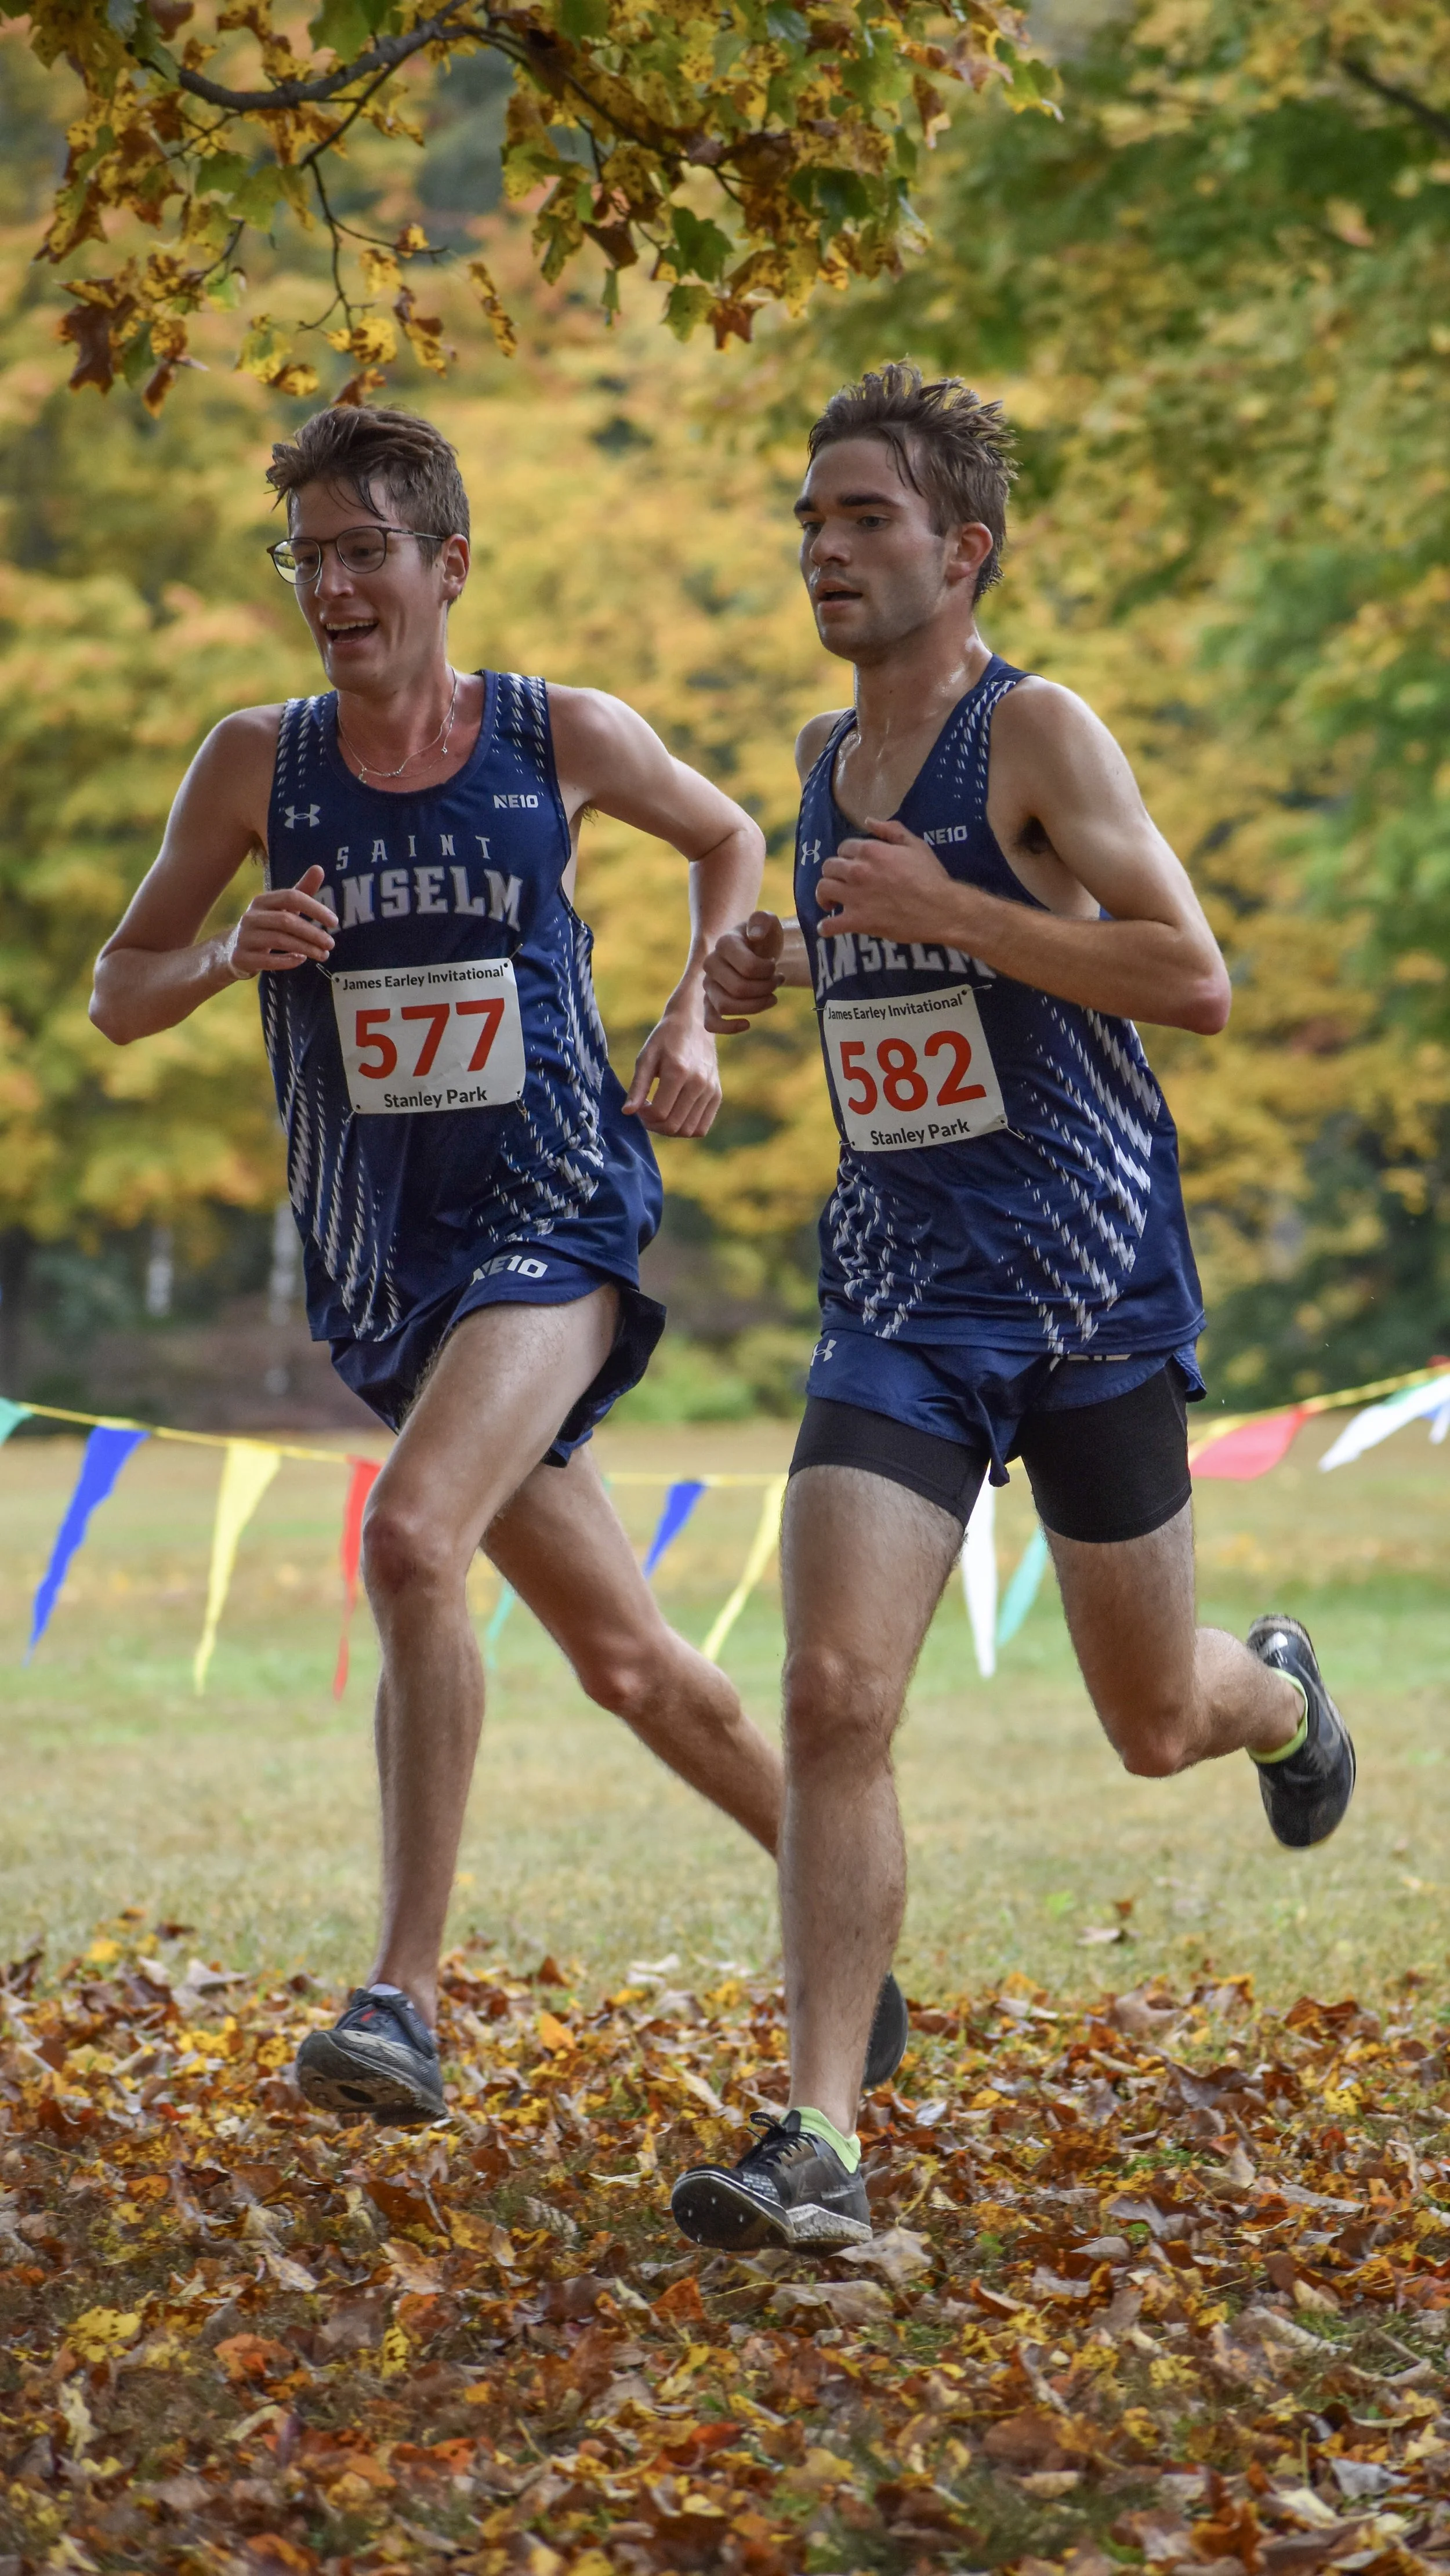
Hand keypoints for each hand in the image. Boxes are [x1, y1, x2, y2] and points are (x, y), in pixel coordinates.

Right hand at [225, 865, 336, 977]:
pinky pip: (267, 960)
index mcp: (263, 900)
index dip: (314, 908)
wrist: (233, 949)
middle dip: (313, 933)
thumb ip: (301, 891)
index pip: (291, 897)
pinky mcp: (242, 957)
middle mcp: (251, 916)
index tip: (334, 922)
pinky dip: (287, 961)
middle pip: (286, 921)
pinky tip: (301, 960)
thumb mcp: (282, 908)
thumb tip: (319, 868)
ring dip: (305, 948)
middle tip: (331, 943)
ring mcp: (245, 937)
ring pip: (279, 940)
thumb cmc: (266, 925)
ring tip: (323, 955)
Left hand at [623, 1002, 722, 1136]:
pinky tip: (675, 1114)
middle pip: (674, 1125)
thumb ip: (638, 1086)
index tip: (639, 1106)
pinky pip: (702, 1127)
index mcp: (678, 1071)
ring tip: (661, 1114)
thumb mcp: (646, 1057)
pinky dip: (686, 1128)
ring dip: (670, 1129)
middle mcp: (698, 1083)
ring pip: (688, 1130)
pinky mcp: (717, 1094)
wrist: (695, 1023)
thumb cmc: (665, 1039)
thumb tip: (627, 1113)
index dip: (644, 1116)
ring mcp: (710, 1090)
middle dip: (655, 1126)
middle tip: (647, 1113)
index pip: (659, 1113)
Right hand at [703, 911, 784, 1033]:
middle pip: (738, 990)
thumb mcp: (768, 922)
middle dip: (765, 990)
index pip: (748, 968)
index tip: (774, 966)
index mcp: (724, 943)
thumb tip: (755, 936)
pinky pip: (711, 1023)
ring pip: (726, 1007)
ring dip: (755, 1006)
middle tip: (778, 982)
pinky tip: (747, 1024)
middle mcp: (711, 964)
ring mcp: (708, 985)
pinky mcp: (709, 1003)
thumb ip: (763, 921)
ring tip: (772, 997)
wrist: (757, 950)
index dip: (768, 972)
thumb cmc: (764, 937)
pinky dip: (728, 1027)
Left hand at [817, 818, 970, 948]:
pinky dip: (826, 928)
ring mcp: (854, 896)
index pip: (844, 848)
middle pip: (829, 867)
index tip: (853, 864)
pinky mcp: (857, 921)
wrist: (939, 908)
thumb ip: (891, 830)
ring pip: (823, 890)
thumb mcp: (915, 845)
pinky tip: (827, 928)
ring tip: (830, 902)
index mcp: (870, 850)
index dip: (847, 856)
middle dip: (833, 873)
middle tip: (841, 882)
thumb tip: (868, 821)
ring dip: (823, 895)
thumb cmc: (930, 876)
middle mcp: (857, 871)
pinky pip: (830, 925)